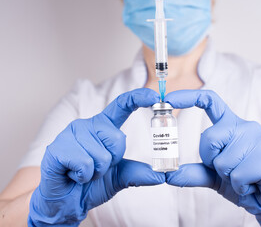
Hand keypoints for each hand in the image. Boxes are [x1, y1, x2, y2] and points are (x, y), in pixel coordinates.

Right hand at [28, 88, 164, 225]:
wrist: (66, 202)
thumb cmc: (91, 185)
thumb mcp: (120, 177)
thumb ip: (139, 173)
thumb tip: (162, 175)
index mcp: (104, 127)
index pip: (123, 105)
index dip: (139, 98)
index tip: (155, 97)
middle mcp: (88, 125)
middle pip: (118, 138)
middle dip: (112, 161)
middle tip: (96, 168)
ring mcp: (71, 133)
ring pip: (101, 154)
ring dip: (96, 172)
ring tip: (82, 172)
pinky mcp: (58, 147)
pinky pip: (84, 163)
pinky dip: (83, 176)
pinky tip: (72, 175)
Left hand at [165, 90, 260, 225]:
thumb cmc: (243, 182)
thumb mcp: (213, 176)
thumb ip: (192, 173)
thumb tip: (168, 174)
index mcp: (230, 126)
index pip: (209, 101)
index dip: (188, 97)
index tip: (168, 99)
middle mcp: (245, 127)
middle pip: (208, 137)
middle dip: (209, 159)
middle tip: (228, 170)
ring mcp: (258, 141)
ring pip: (222, 162)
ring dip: (228, 178)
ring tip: (244, 178)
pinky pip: (237, 176)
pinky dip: (240, 187)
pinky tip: (253, 185)